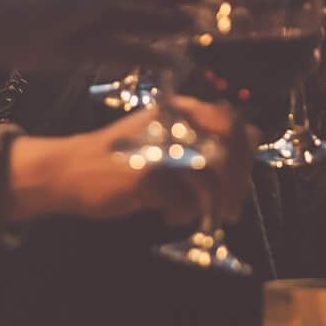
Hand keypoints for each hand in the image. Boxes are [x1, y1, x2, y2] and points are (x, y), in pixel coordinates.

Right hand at [8, 95, 247, 226]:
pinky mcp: (147, 176)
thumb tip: (255, 136)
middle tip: (232, 209)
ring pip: (209, 180)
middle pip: (227, 152)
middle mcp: (172, 123)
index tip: (245, 178)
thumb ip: (206, 136)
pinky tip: (170, 215)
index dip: (246, 151)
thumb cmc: (122, 156)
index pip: (232, 121)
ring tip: (200, 216)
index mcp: (179, 110)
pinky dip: (182, 213)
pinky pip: (183, 200)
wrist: (70, 169)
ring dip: (210, 205)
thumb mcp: (166, 137)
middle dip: (235, 186)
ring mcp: (159, 148)